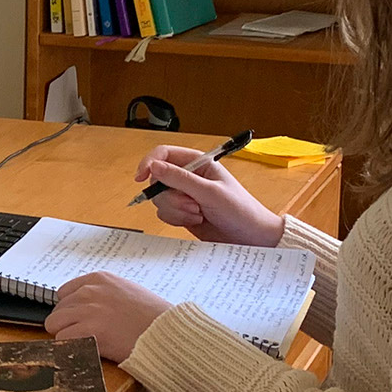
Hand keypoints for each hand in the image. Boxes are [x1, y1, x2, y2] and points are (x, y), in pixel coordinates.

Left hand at [44, 273, 170, 362]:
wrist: (168, 333)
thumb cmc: (153, 318)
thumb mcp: (127, 292)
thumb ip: (103, 295)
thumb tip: (83, 307)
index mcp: (99, 279)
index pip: (64, 293)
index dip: (72, 311)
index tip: (82, 321)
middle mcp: (90, 291)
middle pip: (58, 311)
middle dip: (69, 325)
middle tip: (88, 337)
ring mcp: (88, 310)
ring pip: (55, 325)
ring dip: (67, 337)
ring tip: (87, 345)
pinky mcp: (89, 330)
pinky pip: (62, 340)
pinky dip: (70, 349)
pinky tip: (86, 352)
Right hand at [135, 146, 283, 245]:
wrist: (250, 237)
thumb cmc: (239, 209)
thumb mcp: (209, 192)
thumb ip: (180, 178)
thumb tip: (154, 167)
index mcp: (198, 162)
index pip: (164, 154)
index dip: (150, 163)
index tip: (141, 177)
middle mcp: (189, 176)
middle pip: (158, 179)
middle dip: (171, 196)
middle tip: (192, 204)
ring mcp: (185, 195)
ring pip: (160, 198)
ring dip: (176, 209)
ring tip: (198, 213)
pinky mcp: (183, 211)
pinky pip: (164, 212)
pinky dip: (176, 218)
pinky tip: (195, 220)